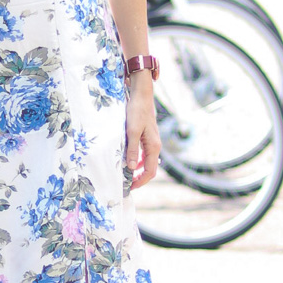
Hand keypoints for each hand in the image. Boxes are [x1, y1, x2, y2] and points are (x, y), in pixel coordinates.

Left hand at [125, 75, 159, 189]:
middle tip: (128, 185)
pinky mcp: (148, 137)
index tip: (129, 187)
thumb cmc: (137, 112)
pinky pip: (144, 154)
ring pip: (147, 162)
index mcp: (153, 147)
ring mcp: (152, 142)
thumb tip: (130, 168)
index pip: (149, 171)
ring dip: (138, 170)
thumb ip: (132, 150)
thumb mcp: (132, 131)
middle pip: (150, 169)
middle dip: (140, 179)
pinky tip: (129, 161)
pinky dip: (138, 161)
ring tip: (127, 176)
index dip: (140, 181)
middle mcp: (155, 146)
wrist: (142, 95)